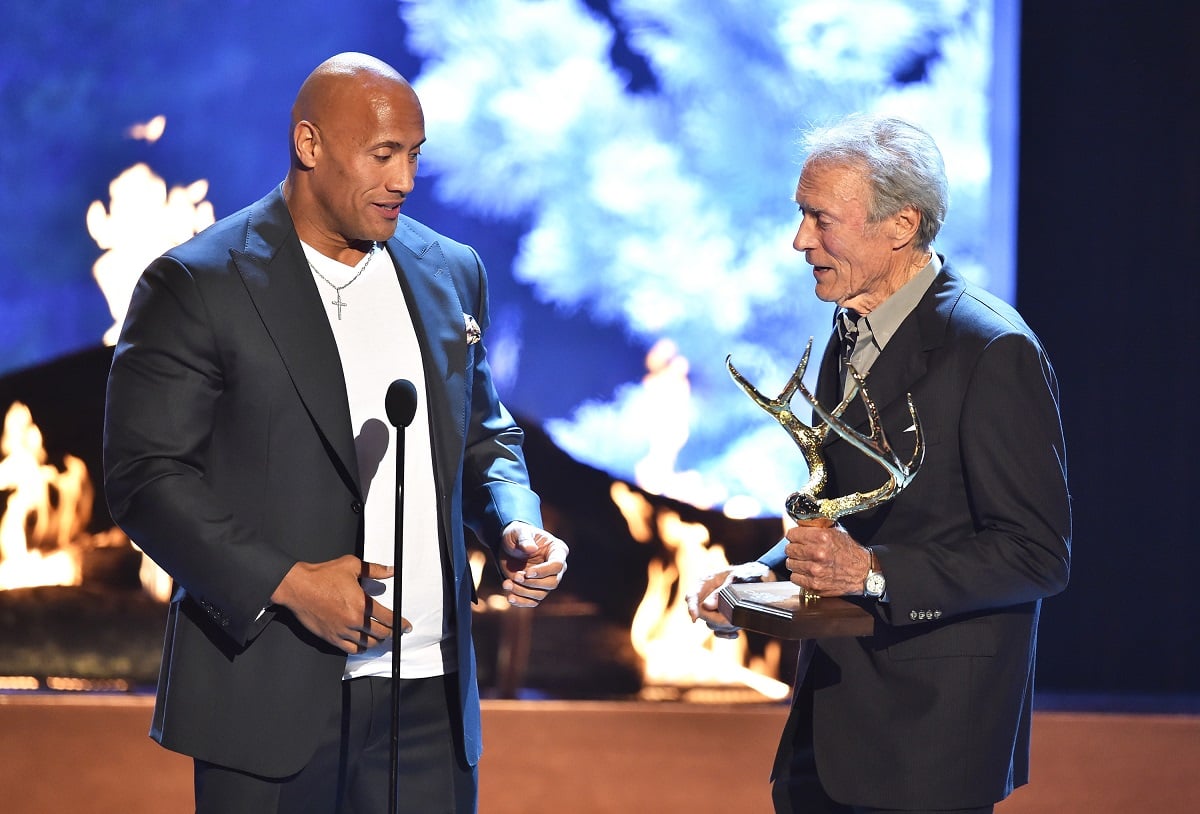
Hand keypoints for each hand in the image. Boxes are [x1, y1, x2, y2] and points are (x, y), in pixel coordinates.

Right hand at [271, 554, 411, 653]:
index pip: (388, 618)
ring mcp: (342, 631)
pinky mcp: (331, 637)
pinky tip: (363, 645)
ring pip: (366, 643)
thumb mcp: (352, 565)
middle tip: (395, 632)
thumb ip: (374, 570)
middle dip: (391, 633)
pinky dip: (360, 649)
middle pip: (380, 633)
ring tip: (381, 639)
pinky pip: (350, 649)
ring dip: (377, 642)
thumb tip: (390, 570)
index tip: (406, 626)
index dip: (400, 623)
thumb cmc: (322, 576)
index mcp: (361, 604)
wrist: (298, 587)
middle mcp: (354, 620)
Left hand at [499, 521, 568, 607]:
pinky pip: (533, 601)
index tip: (527, 572)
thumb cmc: (517, 535)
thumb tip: (531, 548)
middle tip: (515, 576)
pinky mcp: (536, 589)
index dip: (543, 571)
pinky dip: (521, 601)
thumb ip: (525, 539)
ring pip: (541, 594)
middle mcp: (556, 568)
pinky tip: (509, 597)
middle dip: (532, 583)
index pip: (557, 565)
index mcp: (557, 550)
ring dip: (523, 592)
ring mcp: (546, 580)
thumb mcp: (519, 532)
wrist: (509, 546)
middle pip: (552, 583)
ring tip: (506, 584)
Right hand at [686, 561, 771, 638]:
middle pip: (701, 613)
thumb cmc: (745, 573)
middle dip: (714, 619)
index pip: (691, 596)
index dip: (691, 608)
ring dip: (722, 626)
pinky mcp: (719, 615)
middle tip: (730, 620)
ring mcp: (712, 607)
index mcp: (705, 582)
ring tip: (738, 623)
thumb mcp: (735, 578)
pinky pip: (717, 629)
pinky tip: (735, 634)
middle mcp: (705, 595)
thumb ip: (721, 592)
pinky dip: (724, 633)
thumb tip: (707, 606)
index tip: (695, 619)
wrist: (757, 577)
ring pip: (710, 623)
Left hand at [783, 523, 870, 596]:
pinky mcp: (814, 584)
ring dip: (796, 562)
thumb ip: (816, 526)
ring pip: (790, 564)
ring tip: (806, 561)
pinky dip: (799, 575)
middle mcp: (818, 553)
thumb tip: (798, 524)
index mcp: (822, 537)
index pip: (792, 534)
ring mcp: (815, 571)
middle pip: (789, 549)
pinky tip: (808, 572)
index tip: (796, 538)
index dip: (793, 535)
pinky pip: (794, 577)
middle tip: (802, 550)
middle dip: (794, 548)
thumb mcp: (835, 531)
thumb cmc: (849, 551)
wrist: (863, 573)